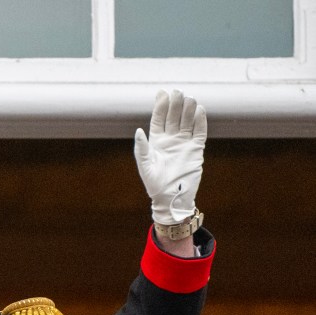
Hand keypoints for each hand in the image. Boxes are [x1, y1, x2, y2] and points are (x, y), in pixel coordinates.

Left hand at [134, 89, 206, 224]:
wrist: (171, 198)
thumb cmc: (154, 185)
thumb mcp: (145, 167)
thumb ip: (141, 149)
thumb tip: (138, 131)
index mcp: (156, 141)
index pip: (159, 118)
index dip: (160, 106)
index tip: (162, 93)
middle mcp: (171, 139)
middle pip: (174, 116)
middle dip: (175, 104)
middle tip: (177, 92)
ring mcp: (184, 143)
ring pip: (187, 121)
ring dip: (188, 109)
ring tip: (189, 98)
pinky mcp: (196, 149)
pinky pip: (199, 131)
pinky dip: (200, 121)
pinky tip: (200, 110)